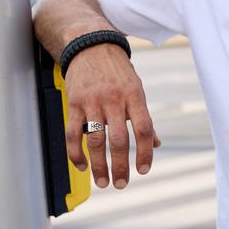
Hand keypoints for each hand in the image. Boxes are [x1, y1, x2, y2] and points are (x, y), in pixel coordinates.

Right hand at [64, 45, 160, 188]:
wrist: (89, 45)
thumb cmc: (117, 71)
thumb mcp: (136, 89)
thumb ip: (143, 117)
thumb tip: (156, 144)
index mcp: (134, 96)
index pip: (144, 129)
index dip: (145, 152)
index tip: (144, 170)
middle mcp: (114, 99)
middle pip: (119, 139)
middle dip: (121, 166)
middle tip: (121, 184)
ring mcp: (92, 101)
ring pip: (95, 140)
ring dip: (98, 165)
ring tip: (103, 182)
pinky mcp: (74, 103)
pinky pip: (73, 133)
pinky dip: (76, 153)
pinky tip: (82, 166)